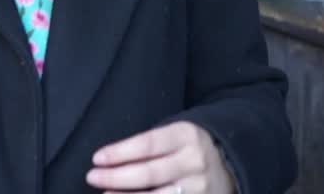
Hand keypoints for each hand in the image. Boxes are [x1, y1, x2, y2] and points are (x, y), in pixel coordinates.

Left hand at [87, 121, 235, 193]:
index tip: (97, 158)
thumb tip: (110, 161)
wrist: (231, 163)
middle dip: (116, 177)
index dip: (120, 152)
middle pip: (149, 172)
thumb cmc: (189, 147)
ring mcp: (199, 187)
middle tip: (92, 177)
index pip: (148, 144)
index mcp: (186, 135)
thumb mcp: (176, 135)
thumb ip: (150, 146)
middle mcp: (194, 161)